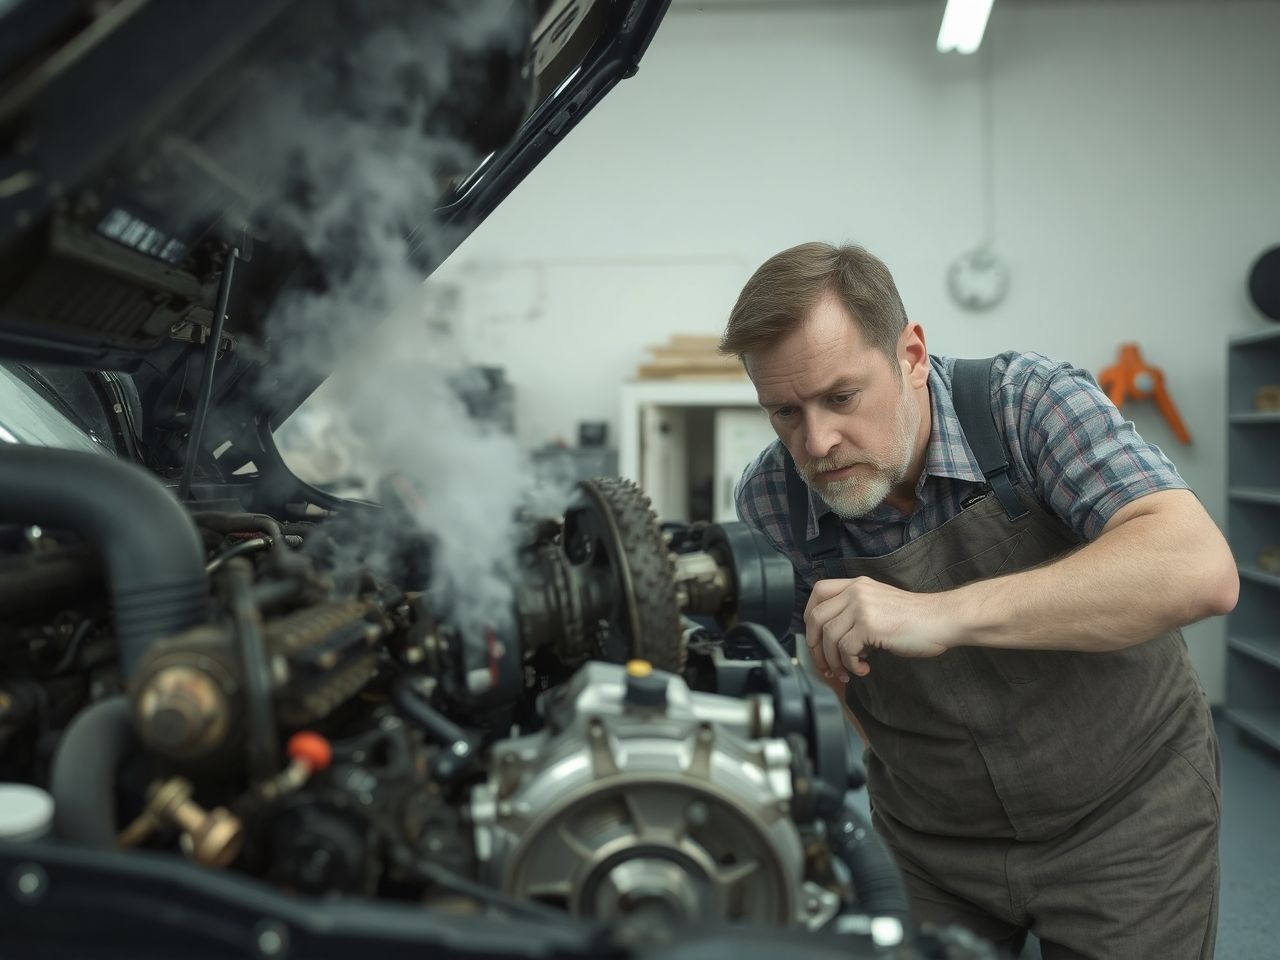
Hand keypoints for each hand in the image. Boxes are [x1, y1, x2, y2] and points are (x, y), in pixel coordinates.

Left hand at [804, 577, 961, 681]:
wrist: (943, 620)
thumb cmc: (917, 619)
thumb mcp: (880, 605)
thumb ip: (856, 614)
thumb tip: (834, 640)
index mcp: (857, 585)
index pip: (818, 593)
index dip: (809, 617)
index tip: (815, 639)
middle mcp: (856, 591)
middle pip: (816, 617)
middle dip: (815, 647)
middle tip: (825, 665)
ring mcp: (862, 606)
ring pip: (828, 637)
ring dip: (833, 661)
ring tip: (846, 672)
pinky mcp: (869, 625)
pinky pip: (845, 649)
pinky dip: (850, 665)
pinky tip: (863, 670)